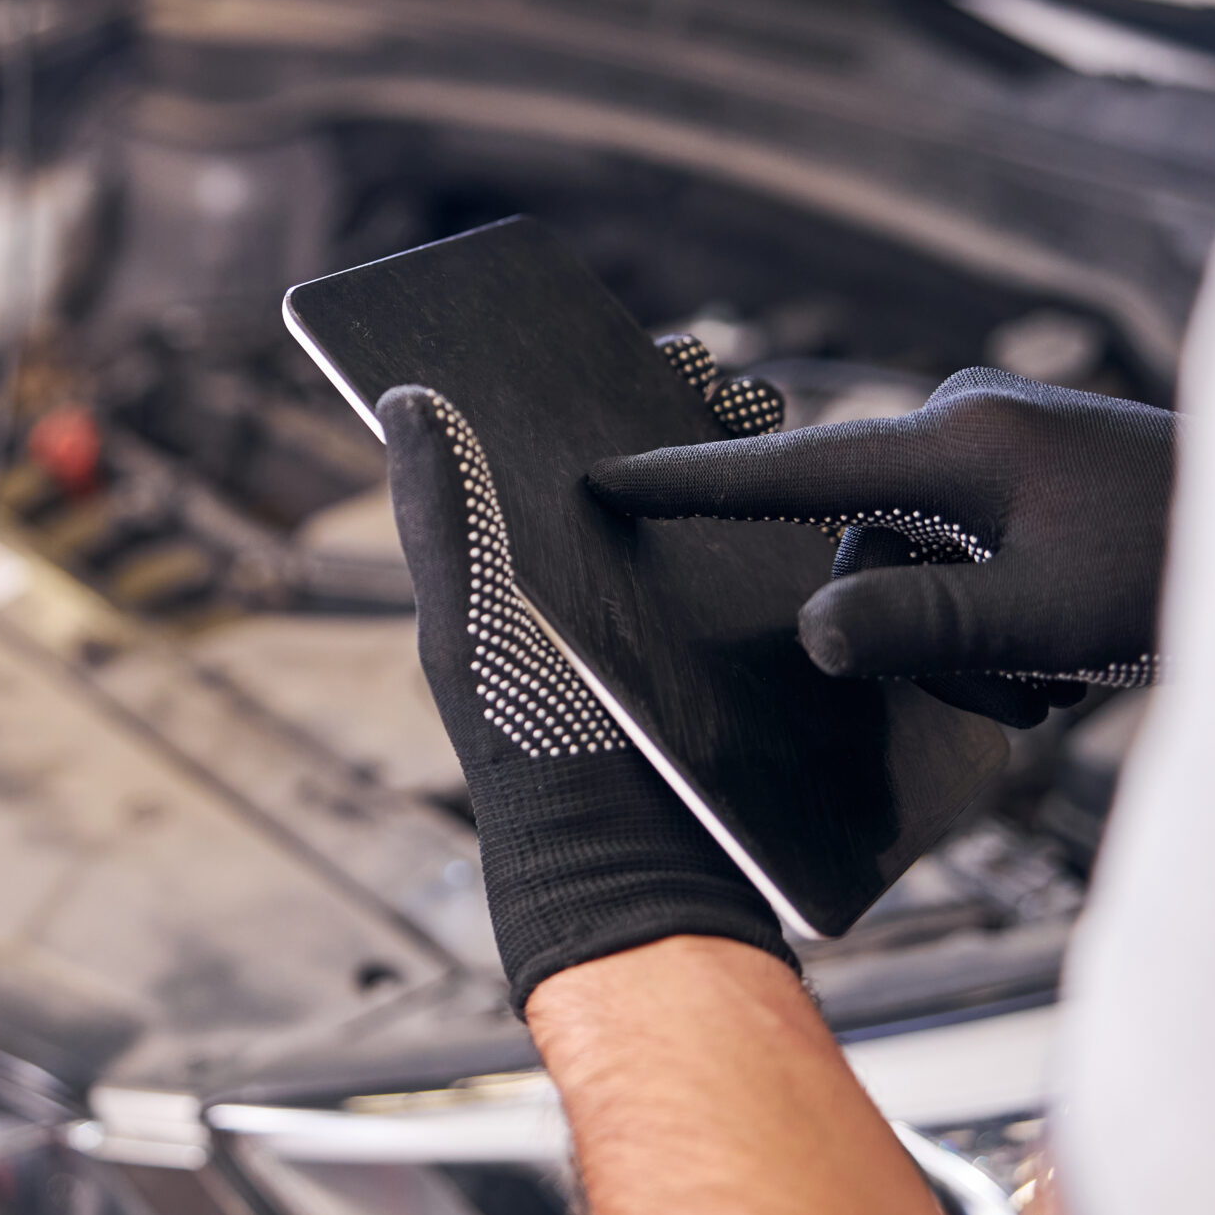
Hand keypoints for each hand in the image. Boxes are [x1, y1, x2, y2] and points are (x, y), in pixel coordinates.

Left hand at [380, 382, 794, 1009]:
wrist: (639, 874)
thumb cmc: (537, 756)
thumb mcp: (471, 628)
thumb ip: (441, 516)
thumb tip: (402, 394)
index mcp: (519, 572)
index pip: (551, 450)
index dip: (587, 385)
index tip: (634, 340)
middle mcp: (593, 592)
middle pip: (641, 469)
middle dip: (683, 408)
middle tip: (718, 374)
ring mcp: (670, 625)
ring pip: (709, 516)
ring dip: (739, 460)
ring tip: (760, 417)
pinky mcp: (739, 663)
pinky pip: (766, 577)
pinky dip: (785, 532)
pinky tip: (811, 498)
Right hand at [587, 367, 1174, 726]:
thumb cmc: (1183, 572)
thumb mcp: (1045, 618)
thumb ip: (916, 624)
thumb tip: (813, 628)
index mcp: (955, 443)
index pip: (790, 468)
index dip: (690, 482)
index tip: (604, 478)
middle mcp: (968, 423)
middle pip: (867, 541)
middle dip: (919, 628)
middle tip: (1018, 683)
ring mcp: (1006, 441)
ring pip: (921, 558)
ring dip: (970, 635)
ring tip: (1060, 674)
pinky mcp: (1036, 468)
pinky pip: (968, 548)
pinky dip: (999, 613)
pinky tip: (1070, 648)